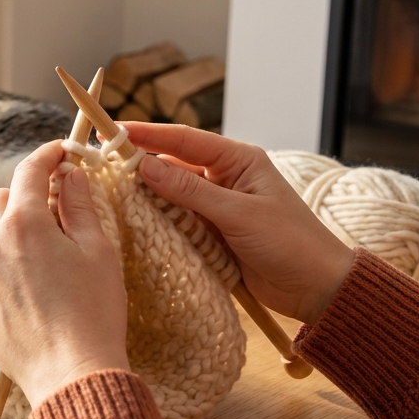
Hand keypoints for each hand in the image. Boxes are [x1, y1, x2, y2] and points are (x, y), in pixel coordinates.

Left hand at [0, 141, 129, 407]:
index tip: (61, 153)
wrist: (72, 376)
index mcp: (23, 223)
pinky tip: (34, 292)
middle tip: (58, 214)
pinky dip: (5, 270)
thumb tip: (70, 175)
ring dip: (14, 236)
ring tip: (48, 262)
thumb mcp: (98, 251)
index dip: (48, 156)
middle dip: (27, 198)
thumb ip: (80, 205)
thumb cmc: (94, 313)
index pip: (30, 170)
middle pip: (2, 200)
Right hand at [125, 123, 353, 324]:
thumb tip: (145, 165)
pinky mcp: (212, 232)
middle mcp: (225, 177)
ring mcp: (217, 205)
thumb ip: (190, 191)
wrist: (317, 287)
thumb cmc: (291, 243)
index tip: (113, 130)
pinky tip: (135, 219)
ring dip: (147, 194)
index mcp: (238, 160)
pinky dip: (159, 220)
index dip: (147, 134)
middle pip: (173, 163)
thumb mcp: (238, 214)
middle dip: (140, 163)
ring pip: (171, 193)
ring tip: (111, 191)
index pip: (184, 139)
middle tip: (102, 161)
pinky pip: (177, 220)